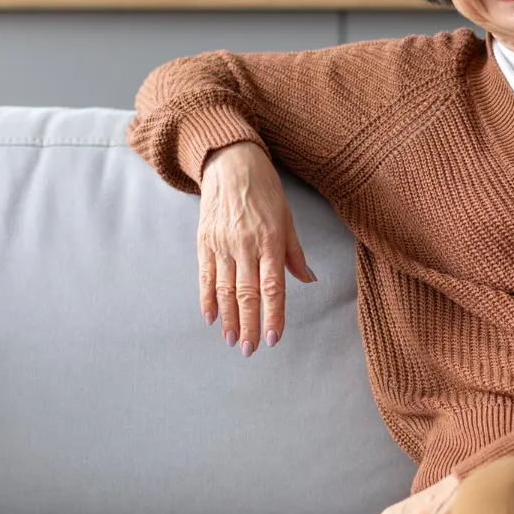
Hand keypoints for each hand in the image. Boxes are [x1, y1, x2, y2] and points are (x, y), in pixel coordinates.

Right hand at [199, 141, 316, 355]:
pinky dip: (207, 299)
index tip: (273, 338)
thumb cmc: (265, 190)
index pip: (272, 287)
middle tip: (249, 350)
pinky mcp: (205, 242)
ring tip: (231, 340)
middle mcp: (245, 246)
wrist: (231, 163)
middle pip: (247, 294)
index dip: (273, 315)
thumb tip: (308, 279)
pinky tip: (211, 317)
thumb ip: (295, 253)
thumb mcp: (287, 218)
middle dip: (249, 325)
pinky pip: (205, 276)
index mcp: (270, 241)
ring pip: (225, 290)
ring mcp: (222, 245)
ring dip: (228, 318)